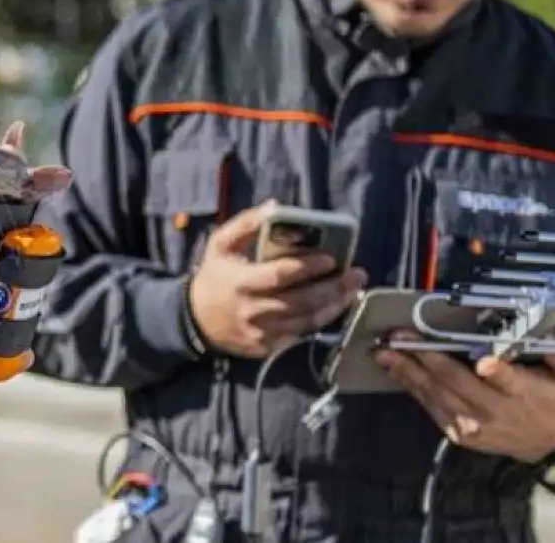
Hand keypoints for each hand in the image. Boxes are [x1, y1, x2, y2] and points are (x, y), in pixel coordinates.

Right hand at [187, 201, 366, 357]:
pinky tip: (335, 306)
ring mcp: (262, 332)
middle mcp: (254, 310)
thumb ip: (246, 223)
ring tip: (353, 289)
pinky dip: (321, 320)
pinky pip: (301, 334)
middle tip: (357, 274)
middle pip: (302, 302)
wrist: (196, 320)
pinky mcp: (268, 347)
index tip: (332, 257)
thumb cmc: (214, 276)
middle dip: (334, 288)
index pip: (281, 275)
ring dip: (335, 305)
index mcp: (242, 282)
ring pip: (307, 322)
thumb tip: (276, 206)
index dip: (309, 267)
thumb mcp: (221, 244)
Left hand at [375, 333, 554, 463]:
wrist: (549, 446)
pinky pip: (430, 407)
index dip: (496, 371)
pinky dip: (411, 387)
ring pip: (435, 394)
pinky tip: (395, 369)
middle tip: (401, 338)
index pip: (507, 380)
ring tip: (385, 352)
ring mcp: (472, 425)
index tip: (483, 361)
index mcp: (522, 393)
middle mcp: (493, 410)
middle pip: (457, 382)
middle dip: (426, 358)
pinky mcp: (458, 434)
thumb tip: (550, 331)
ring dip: (407, 371)